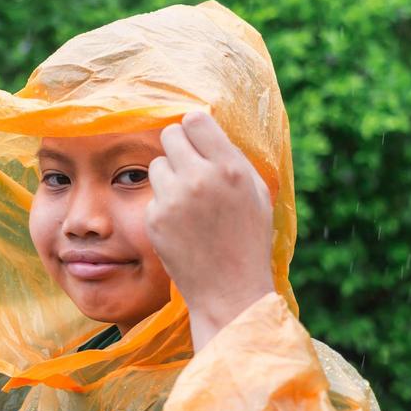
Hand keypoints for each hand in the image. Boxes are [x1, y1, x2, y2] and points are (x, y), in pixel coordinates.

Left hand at [146, 111, 275, 347]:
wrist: (230, 291)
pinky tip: (181, 226)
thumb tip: (206, 131)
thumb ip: (232, 159)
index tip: (198, 143)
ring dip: (169, 177)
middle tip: (190, 169)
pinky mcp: (154, 219)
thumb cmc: (249, 240)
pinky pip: (153, 195)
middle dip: (179, 149)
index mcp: (229, 168)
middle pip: (171, 135)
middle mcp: (199, 178)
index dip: (196, 131)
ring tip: (188, 202)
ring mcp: (173, 199)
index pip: (196, 120)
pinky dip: (163, 206)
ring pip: (157, 164)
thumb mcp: (256, 193)